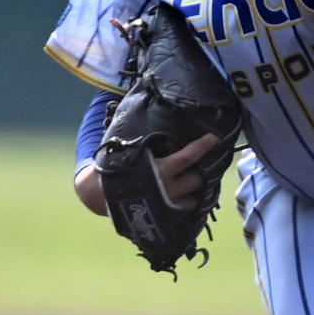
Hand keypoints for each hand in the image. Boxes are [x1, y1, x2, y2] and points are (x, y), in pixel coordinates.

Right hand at [73, 132, 219, 217]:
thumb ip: (145, 134)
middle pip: (197, 179)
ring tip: (200, 180)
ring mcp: (167, 206)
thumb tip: (147, 97)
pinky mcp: (164, 217)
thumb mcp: (128, 146)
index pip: (188, 157)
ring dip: (198, 189)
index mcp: (159, 170)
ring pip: (194, 198)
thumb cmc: (114, 165)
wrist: (98, 195)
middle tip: (206, 162)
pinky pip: (185, 212)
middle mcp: (167, 189)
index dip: (202, 146)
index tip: (215, 138)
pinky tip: (191, 196)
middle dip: (203, 171)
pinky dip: (190, 203)